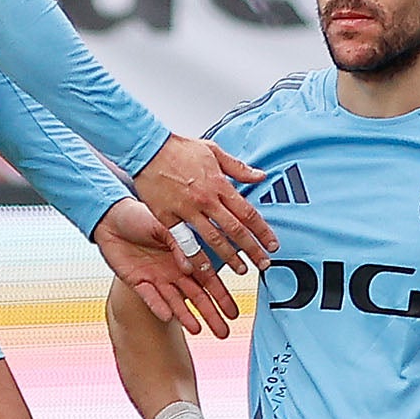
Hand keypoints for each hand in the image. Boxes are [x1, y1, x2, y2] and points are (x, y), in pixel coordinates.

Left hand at [94, 197, 243, 336]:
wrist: (110, 217)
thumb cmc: (140, 216)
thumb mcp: (165, 224)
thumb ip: (181, 244)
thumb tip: (192, 266)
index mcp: (185, 255)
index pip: (208, 278)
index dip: (220, 294)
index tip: (233, 310)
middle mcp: (174, 270)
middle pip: (196, 296)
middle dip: (211, 313)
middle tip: (224, 331)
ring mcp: (157, 278)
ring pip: (176, 301)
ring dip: (187, 316)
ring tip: (201, 330)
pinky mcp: (137, 281)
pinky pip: (149, 297)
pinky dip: (158, 307)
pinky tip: (168, 317)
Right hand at [131, 133, 275, 272]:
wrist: (147, 148)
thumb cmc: (179, 148)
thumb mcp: (213, 150)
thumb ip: (238, 167)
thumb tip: (260, 175)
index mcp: (219, 184)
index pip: (248, 213)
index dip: (262, 231)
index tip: (272, 244)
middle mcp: (206, 200)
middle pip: (235, 230)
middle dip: (252, 249)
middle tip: (264, 263)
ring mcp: (186, 210)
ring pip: (212, 239)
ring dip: (229, 257)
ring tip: (241, 270)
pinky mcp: (166, 217)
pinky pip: (183, 240)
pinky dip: (193, 256)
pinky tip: (203, 269)